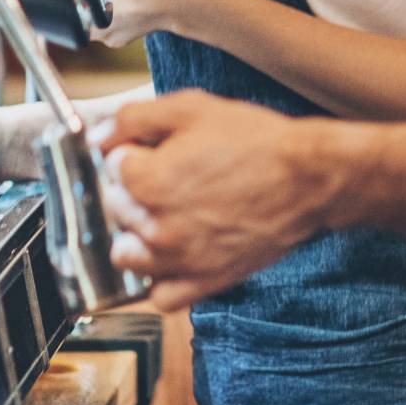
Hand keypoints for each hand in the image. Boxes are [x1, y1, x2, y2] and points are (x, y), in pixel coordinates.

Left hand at [93, 90, 343, 308]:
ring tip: (163, 217)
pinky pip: (161, 296)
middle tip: (167, 176)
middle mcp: (155, 226)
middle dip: (133, 190)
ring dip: (136, 237)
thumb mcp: (191, 108)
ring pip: (127, 257)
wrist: (308, 179)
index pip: (110, 167)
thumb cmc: (255, 141)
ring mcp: (178, 259)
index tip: (150, 149)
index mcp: (146, 181)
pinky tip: (174, 255)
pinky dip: (161, 279)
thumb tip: (97, 136)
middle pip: (115, 210)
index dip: (131, 152)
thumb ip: (134, 118)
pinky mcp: (203, 282)